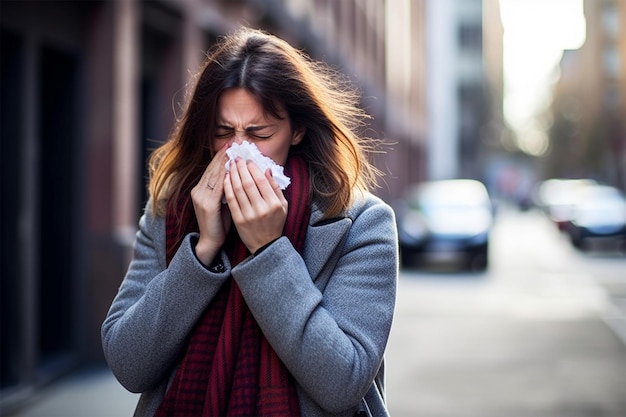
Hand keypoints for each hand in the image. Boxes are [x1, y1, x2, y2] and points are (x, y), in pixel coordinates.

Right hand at [190, 144, 230, 265]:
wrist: (211, 242)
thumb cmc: (220, 223)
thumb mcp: (224, 202)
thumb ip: (228, 189)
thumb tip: (239, 176)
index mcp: (202, 190)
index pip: (212, 169)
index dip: (220, 157)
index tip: (230, 145)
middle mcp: (199, 191)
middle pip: (212, 169)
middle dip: (222, 155)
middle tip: (233, 142)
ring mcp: (201, 197)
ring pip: (214, 175)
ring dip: (224, 162)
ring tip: (233, 151)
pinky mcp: (206, 205)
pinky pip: (217, 188)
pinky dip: (224, 177)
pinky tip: (231, 170)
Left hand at [223, 157, 287, 253]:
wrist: (265, 245)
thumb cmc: (275, 223)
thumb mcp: (283, 206)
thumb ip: (275, 187)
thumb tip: (267, 169)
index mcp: (274, 204)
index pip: (261, 180)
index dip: (253, 168)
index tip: (248, 160)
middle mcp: (261, 209)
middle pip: (248, 183)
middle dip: (241, 168)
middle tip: (237, 158)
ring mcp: (249, 215)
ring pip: (238, 189)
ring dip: (232, 174)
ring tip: (230, 165)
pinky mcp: (238, 220)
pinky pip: (231, 200)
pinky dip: (227, 187)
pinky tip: (225, 178)